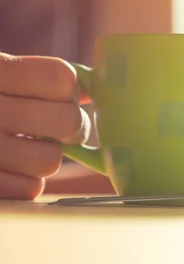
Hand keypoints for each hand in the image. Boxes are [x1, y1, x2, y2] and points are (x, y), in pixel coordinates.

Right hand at [0, 53, 89, 198]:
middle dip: (69, 126)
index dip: (70, 90)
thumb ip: (37, 77)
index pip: (63, 79)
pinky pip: (29, 189)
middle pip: (66, 122)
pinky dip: (24, 181)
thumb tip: (92, 90)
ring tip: (24, 147)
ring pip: (51, 161)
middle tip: (55, 127)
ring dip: (45, 157)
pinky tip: (6, 167)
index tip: (60, 94)